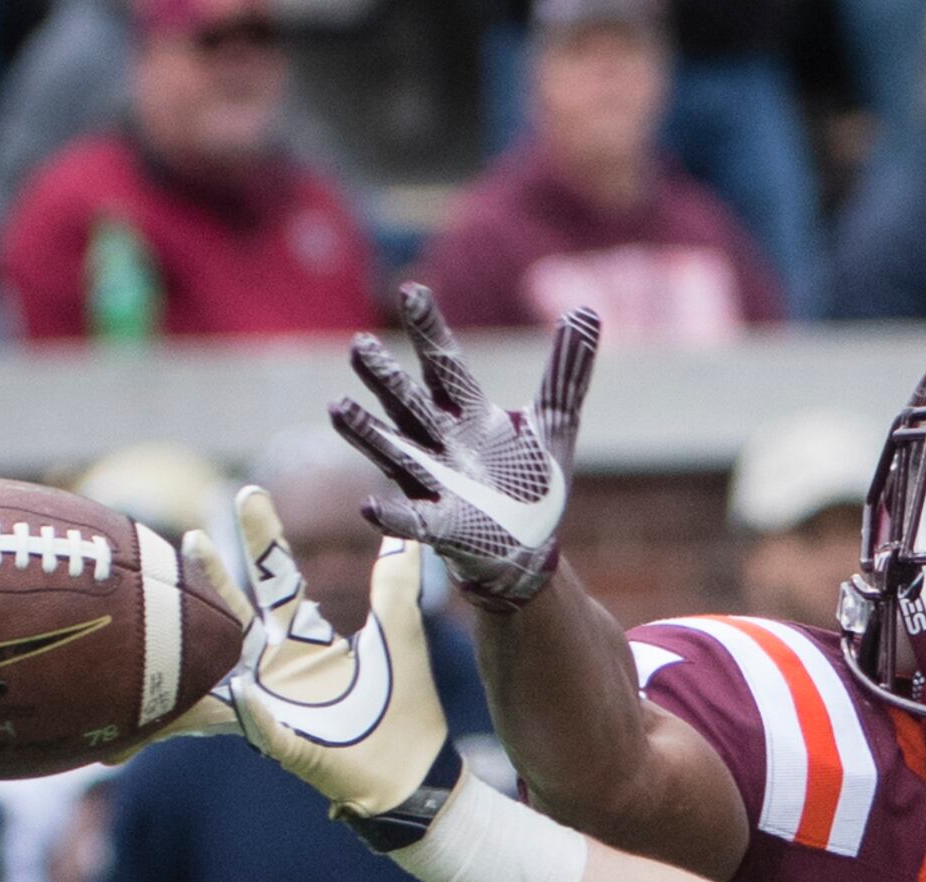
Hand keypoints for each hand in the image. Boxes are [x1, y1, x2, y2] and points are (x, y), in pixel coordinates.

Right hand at [189, 486, 456, 823]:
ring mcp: (273, 703)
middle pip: (239, 609)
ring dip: (207, 640)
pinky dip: (252, 711)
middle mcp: (277, 664)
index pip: (276, 577)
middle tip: (195, 536)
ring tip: (182, 604)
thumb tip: (405, 531)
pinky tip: (244, 693)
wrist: (414, 773)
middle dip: (215, 575)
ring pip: (227, 666)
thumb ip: (396, 583)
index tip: (248, 492)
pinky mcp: (285, 743)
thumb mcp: (398, 635)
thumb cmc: (404, 705)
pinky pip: (261, 726)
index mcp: (303, 637)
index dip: (264, 537)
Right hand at [333, 286, 596, 611]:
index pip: (443, 362)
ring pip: (394, 450)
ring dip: (366, 432)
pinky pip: (410, 518)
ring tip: (338, 406)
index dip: (428, 329)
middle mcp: (441, 440)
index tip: (411, 290)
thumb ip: (567, 371)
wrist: (525, 548)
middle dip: (385, 377)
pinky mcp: (438, 525)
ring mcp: (433, 483)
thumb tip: (588, 311)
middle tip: (360, 345)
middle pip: (408, 401)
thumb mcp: (555, 422)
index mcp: (467, 411)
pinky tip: (368, 505)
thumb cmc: (529, 481)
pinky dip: (391, 513)